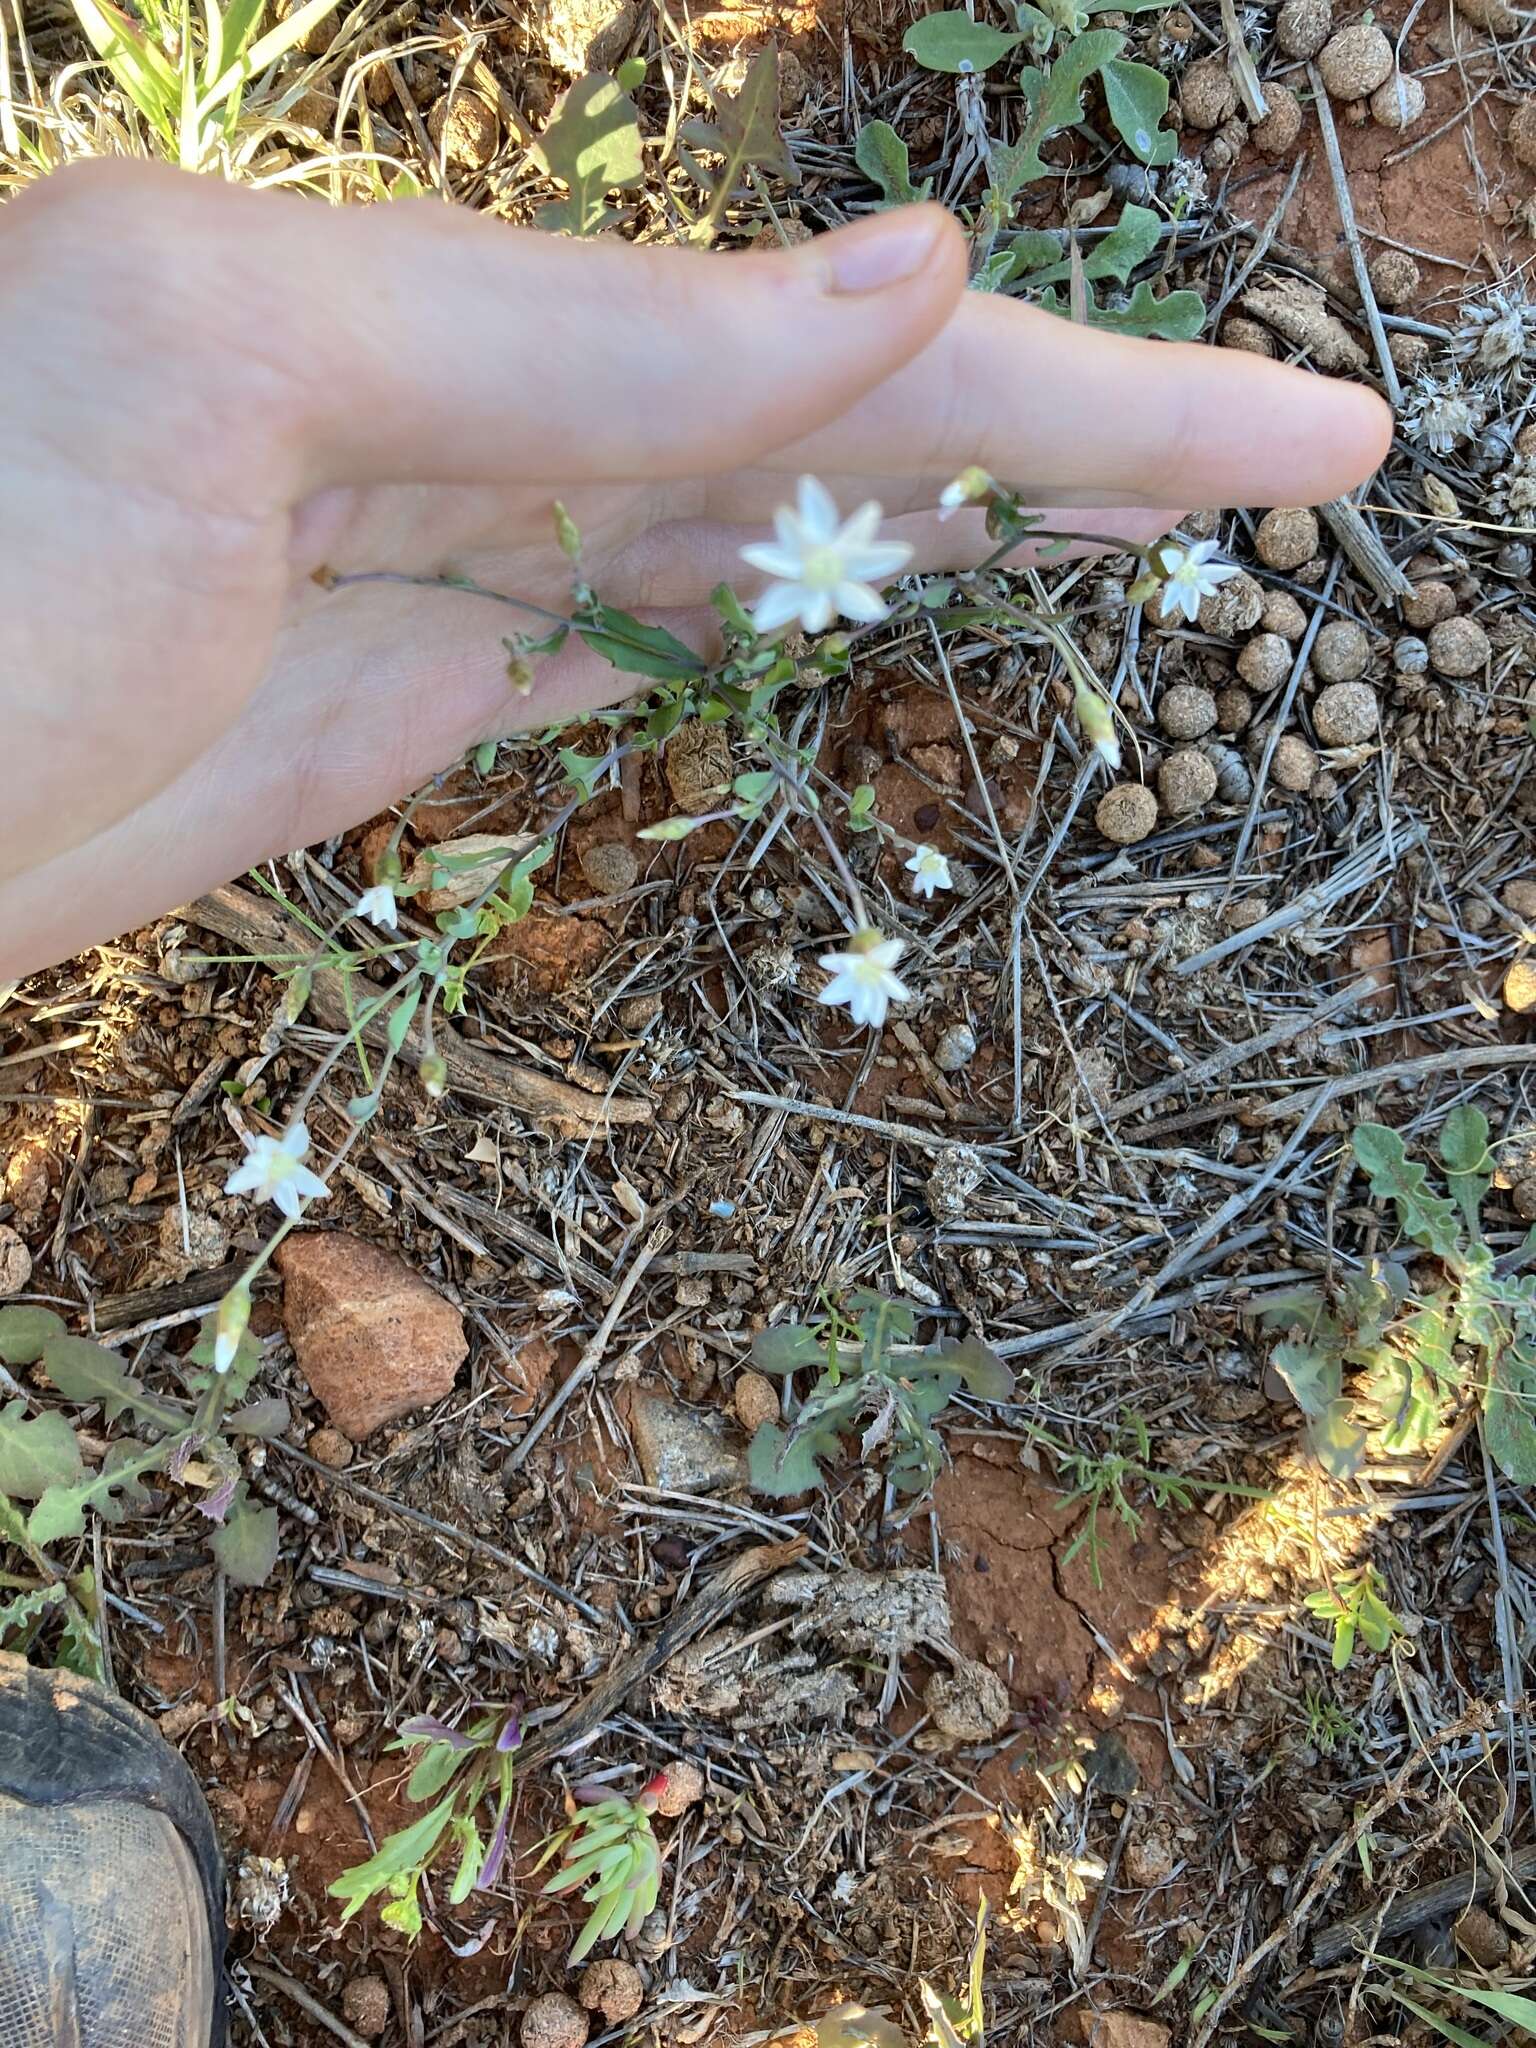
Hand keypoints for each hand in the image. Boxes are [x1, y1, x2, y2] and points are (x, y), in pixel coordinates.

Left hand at [0, 161, 1388, 977]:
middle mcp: (468, 417)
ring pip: (761, 527)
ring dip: (946, 518)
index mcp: (448, 313)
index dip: (1067, 386)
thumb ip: (558, 334)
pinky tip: (866, 600)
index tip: (1294, 431)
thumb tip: (906, 276)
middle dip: (1064, 434)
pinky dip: (775, 616)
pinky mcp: (396, 702)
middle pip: (840, 423)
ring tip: (1130, 512)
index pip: (829, 348)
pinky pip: (638, 637)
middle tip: (1295, 455)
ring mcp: (442, 565)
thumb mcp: (219, 370)